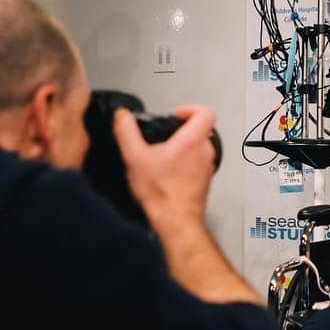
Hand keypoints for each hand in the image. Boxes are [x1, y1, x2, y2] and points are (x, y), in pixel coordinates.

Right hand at [112, 105, 216, 228]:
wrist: (176, 221)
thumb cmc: (161, 194)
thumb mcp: (134, 157)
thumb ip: (126, 131)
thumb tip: (122, 116)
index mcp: (192, 141)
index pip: (205, 112)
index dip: (190, 108)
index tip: (176, 115)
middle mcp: (205, 152)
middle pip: (201, 129)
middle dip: (182, 129)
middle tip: (165, 136)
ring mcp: (207, 167)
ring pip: (199, 148)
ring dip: (183, 148)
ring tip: (164, 156)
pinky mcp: (205, 181)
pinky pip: (198, 165)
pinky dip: (185, 164)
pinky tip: (168, 174)